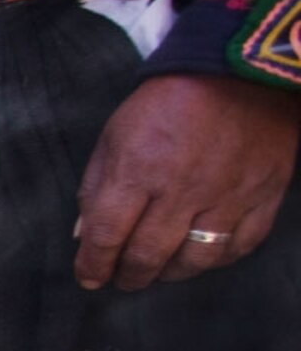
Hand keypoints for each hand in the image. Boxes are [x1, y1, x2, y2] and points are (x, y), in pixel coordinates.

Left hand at [74, 75, 299, 290]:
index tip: (90, 278)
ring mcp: (228, 194)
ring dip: (171, 273)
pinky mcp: (264, 193)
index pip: (108, 235)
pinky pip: (241, 245)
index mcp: (137, 170)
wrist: (235, 72)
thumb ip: (97, 187)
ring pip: (196, 259)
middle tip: (123, 279)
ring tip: (159, 270)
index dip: (94, 265)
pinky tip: (201, 255)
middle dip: (130, 275)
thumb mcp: (115, 135)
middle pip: (149, 254)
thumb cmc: (166, 103)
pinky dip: (217, 259)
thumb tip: (85, 236)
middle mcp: (182, 188)